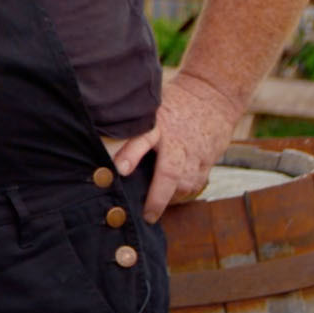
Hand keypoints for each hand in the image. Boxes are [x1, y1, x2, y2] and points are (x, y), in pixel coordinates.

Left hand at [113, 74, 238, 221]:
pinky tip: (173, 198)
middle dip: (157, 197)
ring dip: (171, 198)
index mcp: (158, 124)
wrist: (212, 96)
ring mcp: (195, 153)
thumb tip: (101, 138)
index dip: (130, 155)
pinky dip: (184, 193)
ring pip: (185, 184)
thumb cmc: (172, 103)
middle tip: (147, 215)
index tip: (119, 169)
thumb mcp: (150, 108)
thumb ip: (132, 125)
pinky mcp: (207, 161)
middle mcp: (177, 142)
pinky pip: (196, 183)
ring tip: (155, 208)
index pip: (142, 139)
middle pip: (169, 172)